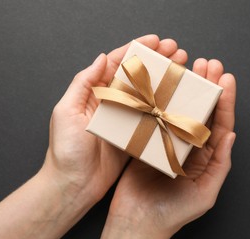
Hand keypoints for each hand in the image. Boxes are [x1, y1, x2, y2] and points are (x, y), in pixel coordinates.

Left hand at [42, 35, 188, 206]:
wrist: (73, 185)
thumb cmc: (66, 151)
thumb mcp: (67, 112)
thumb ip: (83, 83)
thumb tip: (102, 57)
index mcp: (94, 93)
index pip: (117, 64)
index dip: (136, 49)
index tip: (156, 41)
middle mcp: (111, 103)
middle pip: (137, 76)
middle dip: (157, 61)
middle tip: (178, 52)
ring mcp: (124, 119)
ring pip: (147, 94)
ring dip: (165, 80)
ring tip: (183, 69)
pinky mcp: (133, 136)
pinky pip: (150, 117)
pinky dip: (163, 106)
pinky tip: (177, 99)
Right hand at [96, 58, 235, 238]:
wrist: (136, 223)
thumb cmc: (172, 214)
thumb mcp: (204, 194)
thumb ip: (220, 165)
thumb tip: (231, 136)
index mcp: (205, 157)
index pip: (219, 124)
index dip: (224, 100)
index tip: (226, 77)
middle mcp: (188, 146)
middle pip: (201, 111)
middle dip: (208, 86)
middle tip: (209, 63)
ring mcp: (166, 141)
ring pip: (179, 108)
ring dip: (186, 87)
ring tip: (190, 65)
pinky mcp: (147, 141)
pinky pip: (156, 116)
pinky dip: (161, 99)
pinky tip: (164, 84)